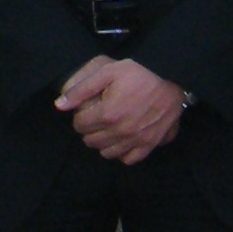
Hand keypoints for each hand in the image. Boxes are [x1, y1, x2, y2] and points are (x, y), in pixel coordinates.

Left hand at [56, 55, 186, 163]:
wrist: (172, 81)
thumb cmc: (139, 74)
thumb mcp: (108, 72)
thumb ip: (81, 89)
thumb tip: (60, 105)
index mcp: (108, 114)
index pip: (79, 125)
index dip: (81, 115)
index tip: (89, 108)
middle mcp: (120, 132)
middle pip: (90, 141)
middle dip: (90, 129)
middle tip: (98, 117)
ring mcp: (135, 141)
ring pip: (106, 153)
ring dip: (103, 142)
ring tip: (109, 128)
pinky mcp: (148, 146)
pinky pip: (127, 159)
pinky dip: (122, 152)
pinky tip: (122, 139)